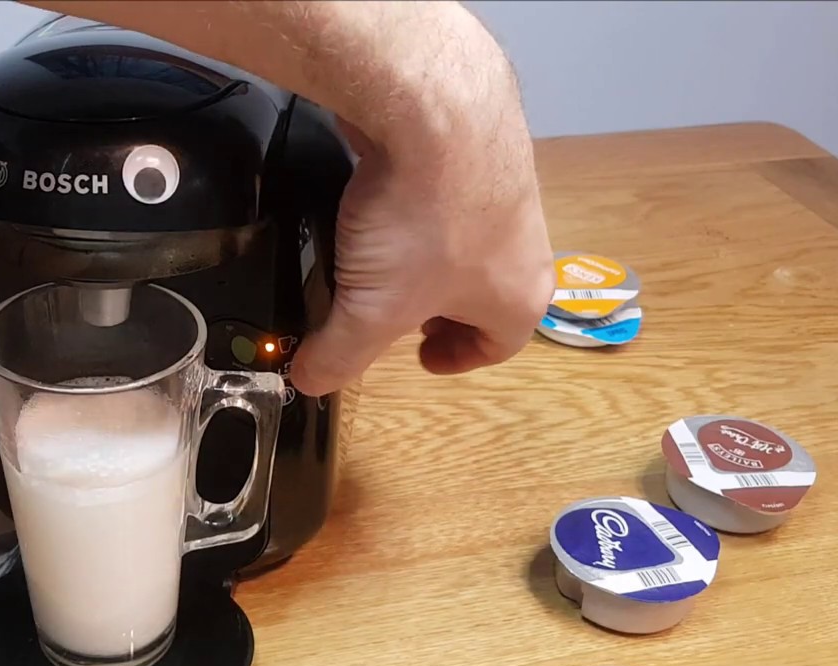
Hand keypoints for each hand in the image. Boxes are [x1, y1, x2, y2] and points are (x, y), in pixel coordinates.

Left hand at [289, 61, 553, 396]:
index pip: (498, 346)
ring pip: (468, 244)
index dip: (458, 359)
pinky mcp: (477, 150)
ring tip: (381, 262)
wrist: (435, 110)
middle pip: (484, 294)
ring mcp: (507, 191)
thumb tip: (311, 382)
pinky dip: (418, 213)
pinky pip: (448, 197)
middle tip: (397, 313)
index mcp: (518, 298)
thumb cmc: (421, 226)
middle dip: (440, 310)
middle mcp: (526, 247)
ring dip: (428, 262)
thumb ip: (340, 355)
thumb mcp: (371, 309)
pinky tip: (379, 206)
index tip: (420, 358)